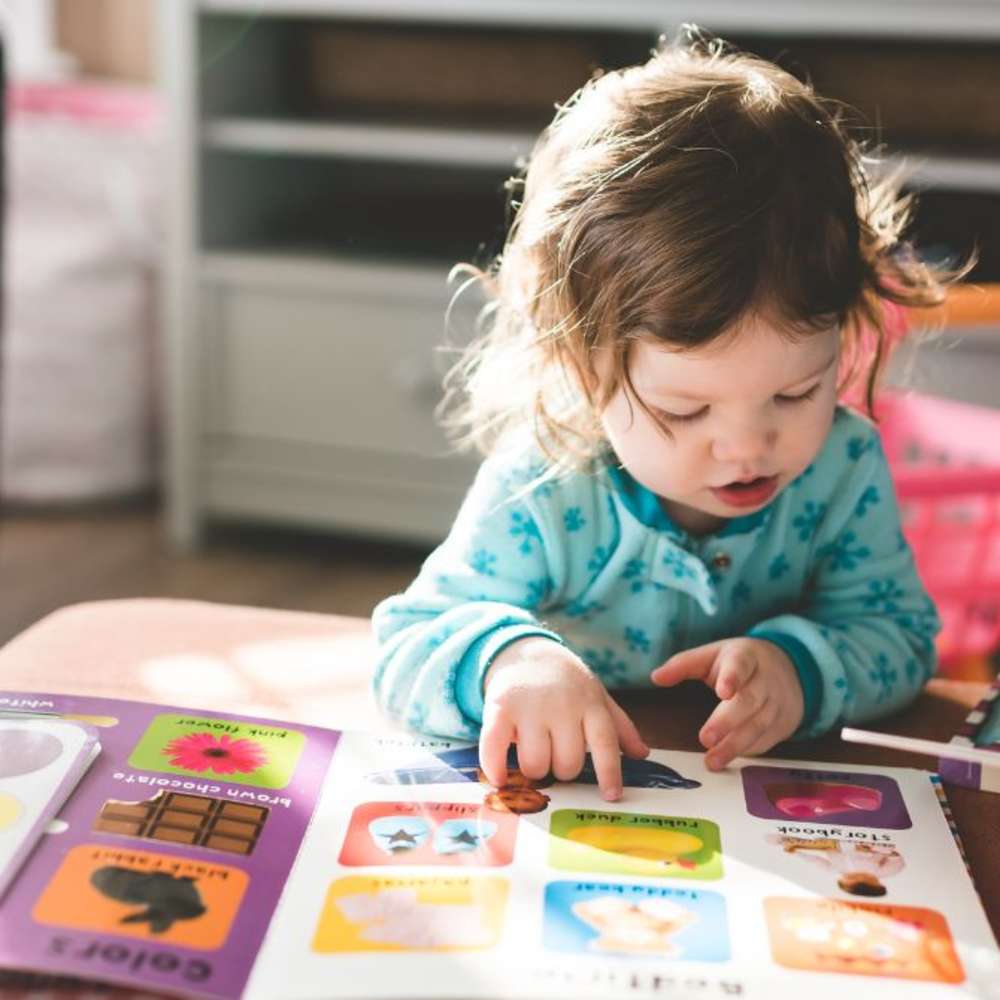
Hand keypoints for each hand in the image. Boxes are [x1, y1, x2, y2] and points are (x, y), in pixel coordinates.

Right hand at [480, 636, 648, 800]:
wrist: (525, 650)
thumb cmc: (566, 682)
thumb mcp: (596, 695)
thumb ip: (619, 726)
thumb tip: (642, 754)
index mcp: (590, 704)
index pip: (605, 743)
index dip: (609, 772)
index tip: (611, 796)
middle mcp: (562, 705)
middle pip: (567, 764)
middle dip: (562, 770)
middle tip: (555, 756)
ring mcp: (530, 707)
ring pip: (535, 764)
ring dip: (534, 769)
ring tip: (533, 753)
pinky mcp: (499, 707)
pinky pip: (495, 747)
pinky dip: (495, 768)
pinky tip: (499, 778)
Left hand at [650, 637, 803, 769]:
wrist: (788, 669)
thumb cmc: (739, 663)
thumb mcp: (713, 655)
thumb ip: (683, 665)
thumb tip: (655, 677)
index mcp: (745, 657)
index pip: (740, 665)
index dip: (732, 678)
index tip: (723, 691)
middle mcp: (765, 680)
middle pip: (749, 701)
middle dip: (727, 721)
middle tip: (705, 739)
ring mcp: (777, 703)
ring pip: (758, 725)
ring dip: (735, 745)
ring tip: (712, 761)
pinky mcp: (782, 724)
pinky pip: (765, 740)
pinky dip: (747, 751)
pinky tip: (729, 760)